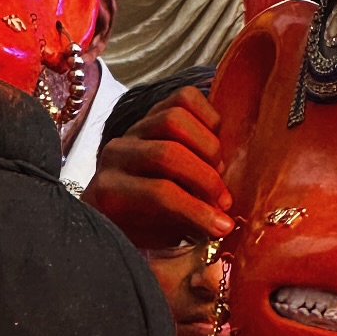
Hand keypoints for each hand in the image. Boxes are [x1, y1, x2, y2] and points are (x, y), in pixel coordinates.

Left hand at [83, 86, 234, 247]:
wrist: (118, 204)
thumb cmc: (142, 225)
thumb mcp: (157, 237)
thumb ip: (185, 228)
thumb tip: (224, 225)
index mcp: (111, 190)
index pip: (158, 193)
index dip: (196, 210)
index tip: (223, 227)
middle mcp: (117, 153)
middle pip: (168, 153)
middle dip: (206, 178)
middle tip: (224, 199)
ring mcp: (134, 128)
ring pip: (175, 119)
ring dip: (208, 147)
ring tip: (219, 169)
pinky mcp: (152, 111)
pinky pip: (183, 98)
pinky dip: (208, 117)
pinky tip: (215, 140)